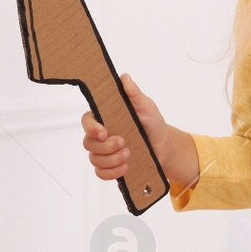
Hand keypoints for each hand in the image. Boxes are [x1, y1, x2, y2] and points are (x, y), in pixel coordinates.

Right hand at [80, 74, 198, 187]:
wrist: (163, 146)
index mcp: (105, 118)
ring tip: (129, 155)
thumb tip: (124, 77)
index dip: (91, 128)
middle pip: (88, 143)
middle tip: (124, 143)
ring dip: (112, 160)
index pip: (86, 121)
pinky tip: (125, 167)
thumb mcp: (146, 107)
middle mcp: (101, 135)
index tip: (105, 132)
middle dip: (106, 147)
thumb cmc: (153, 123)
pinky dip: (111, 173)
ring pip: (94, 160)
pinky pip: (100, 173)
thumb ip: (134, 94)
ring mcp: (104, 152)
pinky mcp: (110, 166)